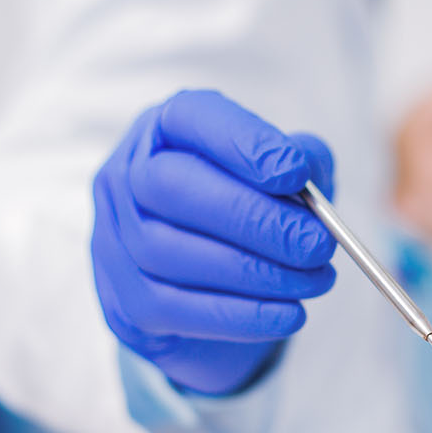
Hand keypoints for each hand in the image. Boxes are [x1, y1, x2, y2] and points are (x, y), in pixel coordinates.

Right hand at [91, 90, 337, 394]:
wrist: (208, 288)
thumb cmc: (247, 211)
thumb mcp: (281, 174)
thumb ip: (301, 160)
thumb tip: (309, 176)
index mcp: (163, 130)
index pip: (189, 117)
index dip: (243, 143)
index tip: (297, 173)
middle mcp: (125, 177)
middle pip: (172, 187)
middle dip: (254, 218)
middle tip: (317, 243)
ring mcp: (114, 240)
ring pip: (171, 253)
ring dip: (256, 272)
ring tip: (316, 279)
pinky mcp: (126, 301)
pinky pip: (177, 309)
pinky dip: (242, 315)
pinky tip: (290, 314)